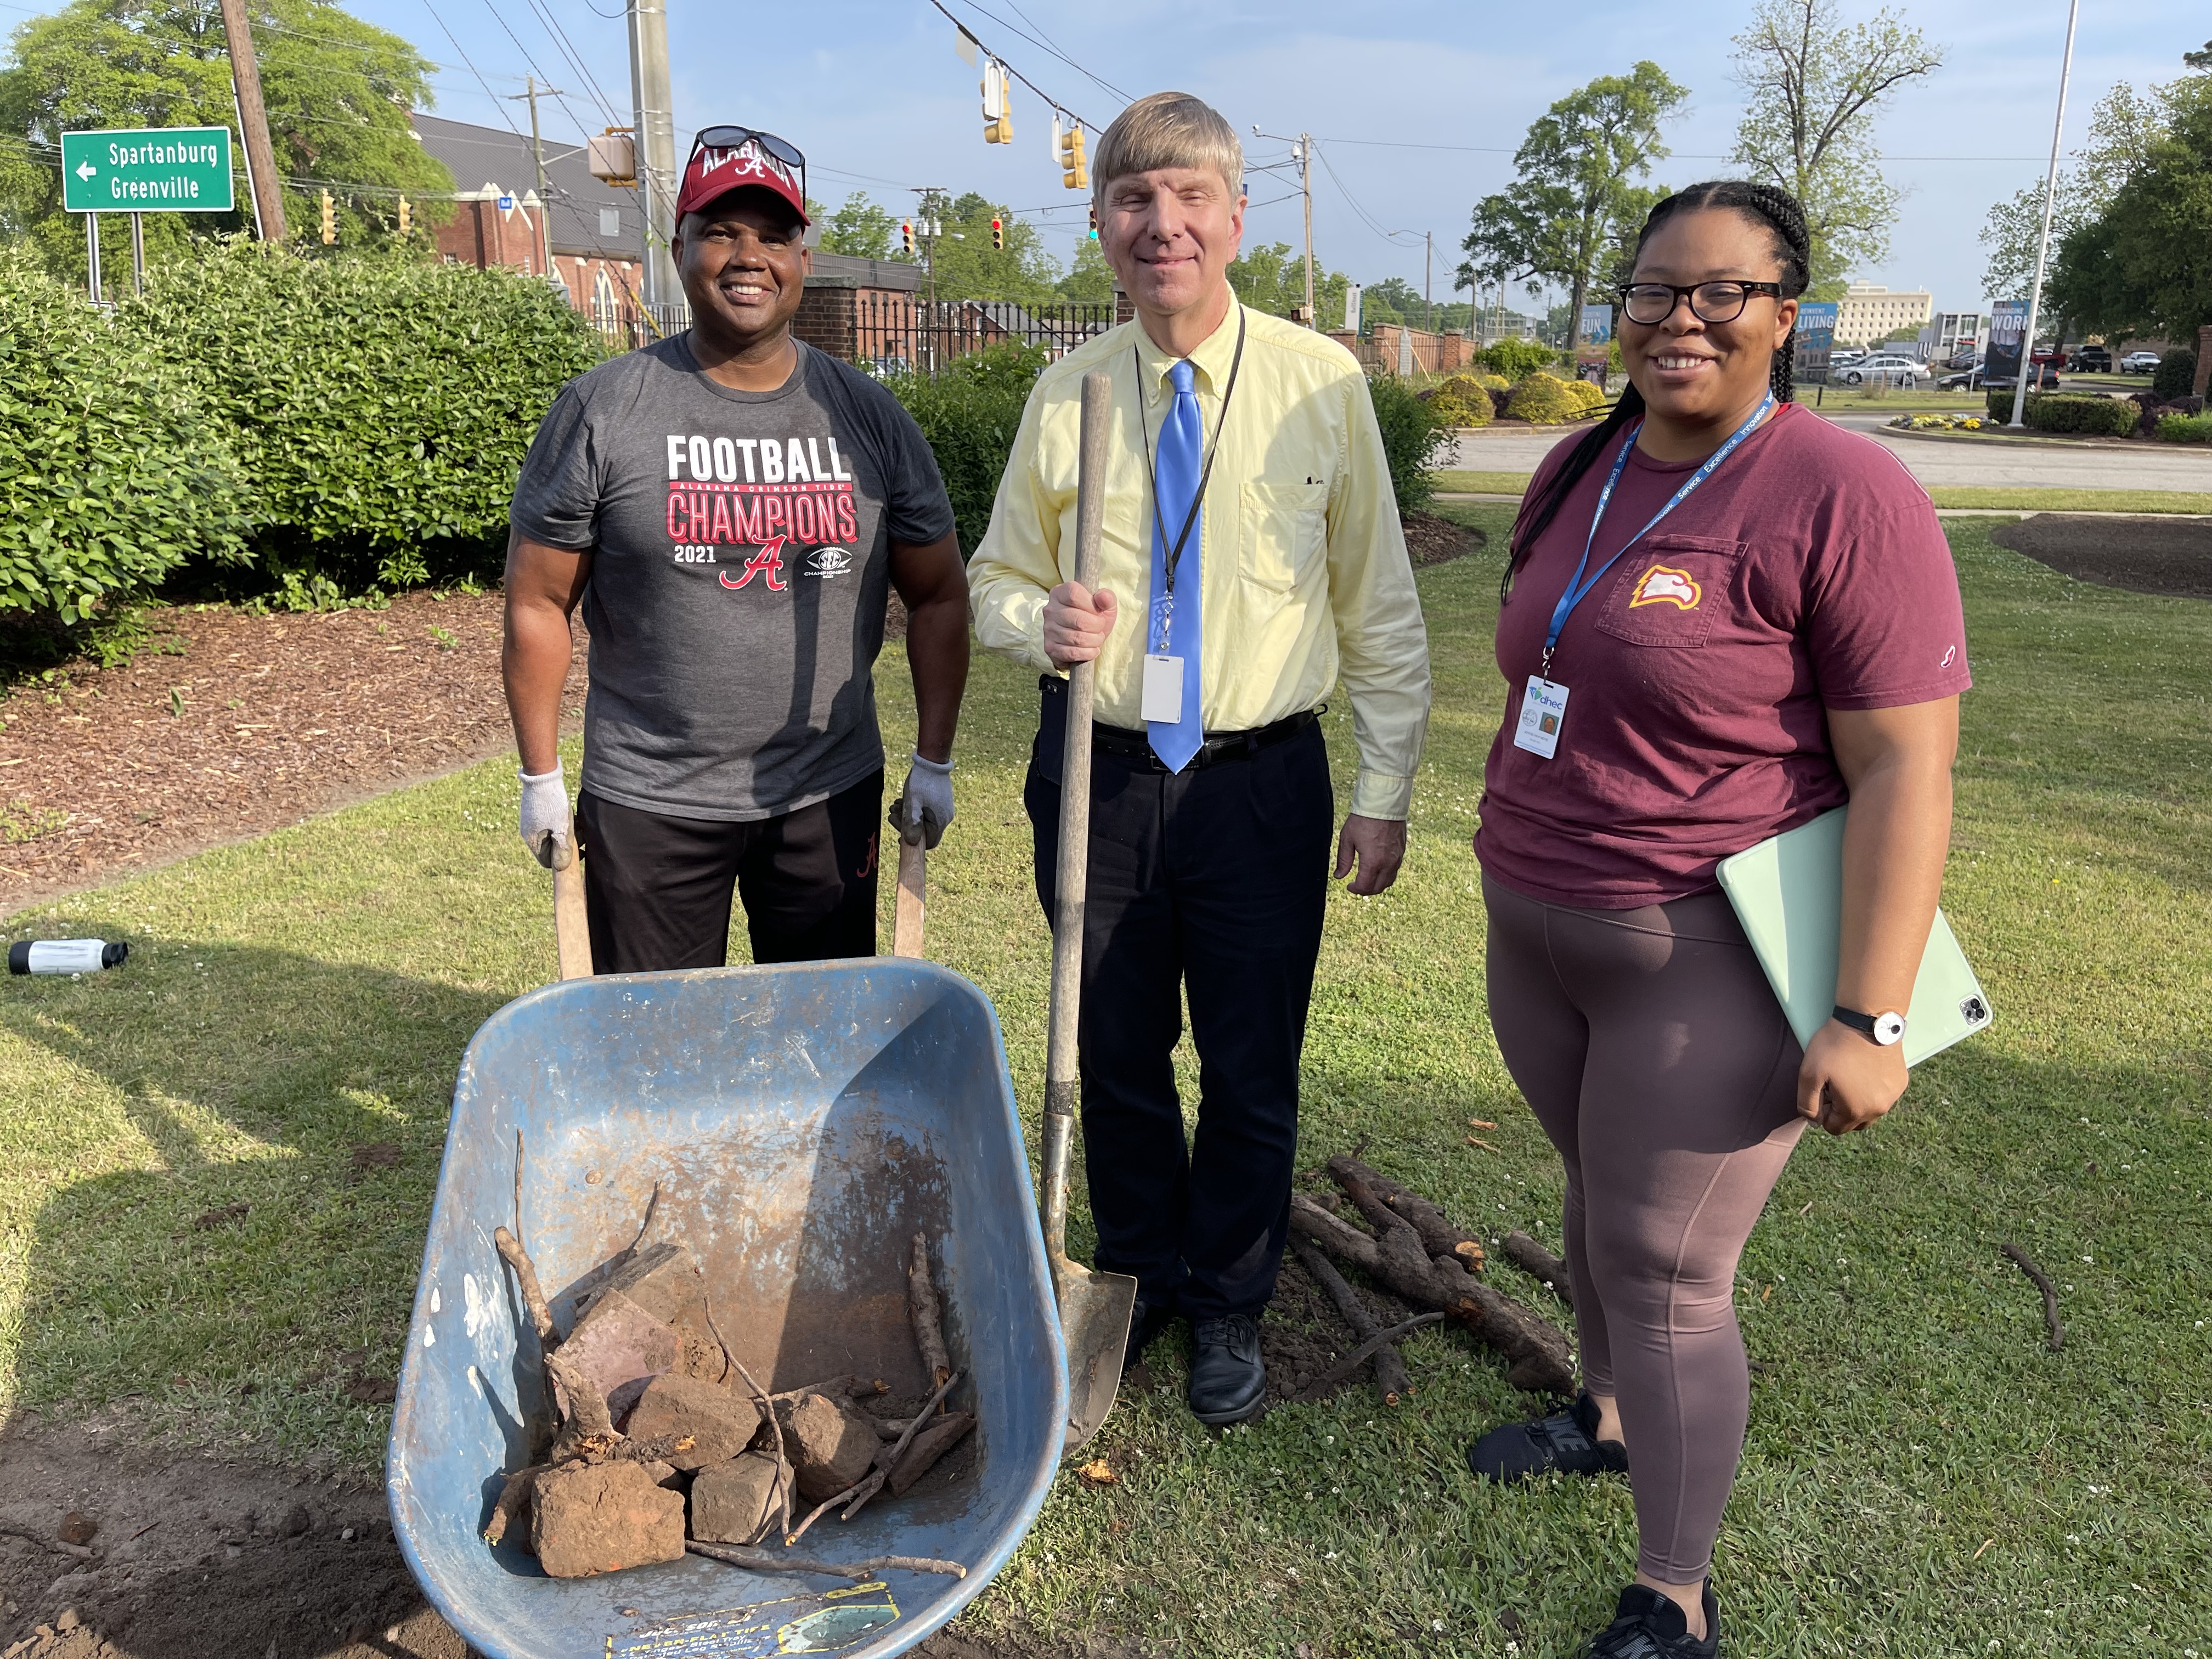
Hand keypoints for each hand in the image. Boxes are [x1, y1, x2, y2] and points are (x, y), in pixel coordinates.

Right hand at [518, 762, 570, 868]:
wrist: (542, 775)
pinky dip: (562, 823)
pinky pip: (551, 824)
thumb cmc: (552, 803)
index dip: (564, 860)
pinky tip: (572, 815)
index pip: (547, 862)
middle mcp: (529, 833)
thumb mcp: (562, 829)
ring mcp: (531, 822)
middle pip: (551, 848)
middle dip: (568, 844)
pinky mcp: (536, 812)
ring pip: (553, 835)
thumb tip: (561, 868)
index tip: (580, 850)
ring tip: (579, 823)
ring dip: (567, 833)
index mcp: (532, 841)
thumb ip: (562, 850)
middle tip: (582, 834)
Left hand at [895, 751, 954, 849]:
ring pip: (923, 819)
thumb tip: (911, 842)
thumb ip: (911, 824)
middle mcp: (945, 817)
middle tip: (892, 814)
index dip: (914, 843)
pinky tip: (903, 800)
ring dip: (907, 815)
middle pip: (923, 830)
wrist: (932, 761)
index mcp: (940, 821)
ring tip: (895, 805)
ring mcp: (942, 809)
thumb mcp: (913, 803)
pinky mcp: (939, 801)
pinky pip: (925, 811)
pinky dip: (913, 808)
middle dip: (906, 824)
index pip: (929, 842)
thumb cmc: (921, 782)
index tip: (899, 838)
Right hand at [1043, 581, 1116, 667]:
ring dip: (1094, 641)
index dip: (1091, 606)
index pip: (1074, 595)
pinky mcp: (1050, 648)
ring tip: (1096, 638)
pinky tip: (1092, 649)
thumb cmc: (1092, 618)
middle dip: (1097, 626)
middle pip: (1078, 619)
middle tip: (1100, 628)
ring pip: (1077, 638)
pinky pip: (1073, 652)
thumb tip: (1103, 597)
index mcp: (1060, 593)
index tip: (1098, 612)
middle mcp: (1051, 610)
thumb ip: (1106, 597)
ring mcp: (1048, 630)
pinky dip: (1088, 653)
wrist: (1084, 640)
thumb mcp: (1104, 604)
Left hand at [1334, 814, 1406, 895]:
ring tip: (1367, 879)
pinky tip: (1377, 869)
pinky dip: (1386, 875)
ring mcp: (1397, 858)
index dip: (1355, 889)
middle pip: (1378, 888)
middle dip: (1366, 890)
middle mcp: (1387, 863)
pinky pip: (1395, 870)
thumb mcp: (1347, 839)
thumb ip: (1343, 860)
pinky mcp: (1402, 851)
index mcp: (1373, 862)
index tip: (1348, 885)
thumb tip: (1339, 876)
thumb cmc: (1363, 819)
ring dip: (1377, 884)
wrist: (1384, 803)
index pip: (1365, 886)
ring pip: (1389, 881)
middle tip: (1357, 885)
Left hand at [1796, 1019, 1908, 1134]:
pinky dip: (1873, 1089)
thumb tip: (1815, 1123)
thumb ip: (1807, 1104)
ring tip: (1849, 1076)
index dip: (1823, 1112)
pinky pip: (1884, 1095)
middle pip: (1853, 1123)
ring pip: (1870, 1110)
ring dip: (1858, 1101)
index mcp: (1855, 1112)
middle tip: (1834, 1083)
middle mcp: (1879, 1109)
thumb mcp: (1809, 1074)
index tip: (1822, 1090)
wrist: (1866, 1020)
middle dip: (1840, 1109)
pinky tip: (1865, 1069)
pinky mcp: (1901, 1082)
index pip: (1834, 1128)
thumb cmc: (1835, 1047)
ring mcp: (1893, 1096)